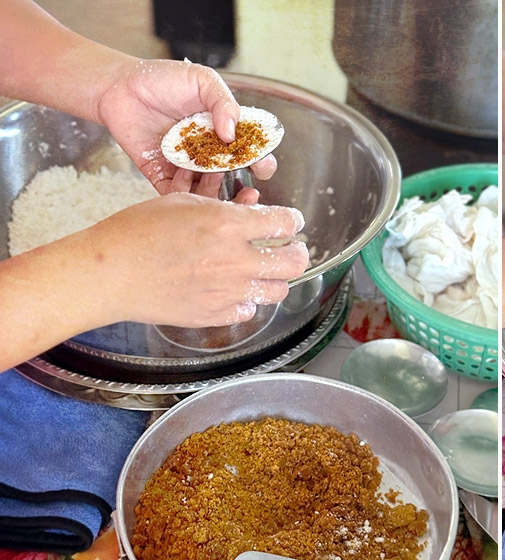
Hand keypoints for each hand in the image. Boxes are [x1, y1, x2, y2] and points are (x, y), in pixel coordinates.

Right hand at [76, 193, 308, 326]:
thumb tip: (253, 209)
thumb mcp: (183, 203)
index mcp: (227, 225)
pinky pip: (248, 309)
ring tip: (264, 272)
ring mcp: (227, 291)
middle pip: (294, 263)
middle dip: (298, 254)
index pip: (284, 223)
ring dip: (275, 279)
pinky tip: (234, 290)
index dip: (293, 222)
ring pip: (278, 291)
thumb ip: (224, 208)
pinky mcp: (215, 315)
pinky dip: (246, 300)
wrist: (108, 273)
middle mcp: (234, 260)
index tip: (292, 223)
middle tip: (293, 250)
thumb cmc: (137, 231)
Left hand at [94, 59, 277, 195]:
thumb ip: (224, 103)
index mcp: (225, 131)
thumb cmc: (162, 79)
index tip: (261, 163)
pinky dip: (184, 192)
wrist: (120, 86)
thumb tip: (233, 135)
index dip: (261, 161)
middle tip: (248, 188)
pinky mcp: (163, 175)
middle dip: (246, 187)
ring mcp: (188, 166)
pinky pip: (177, 194)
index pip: (251, 152)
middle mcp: (210, 152)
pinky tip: (184, 176)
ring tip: (212, 176)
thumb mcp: (202, 80)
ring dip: (216, 191)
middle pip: (235, 178)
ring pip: (209, 191)